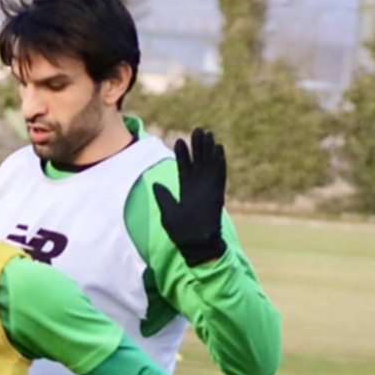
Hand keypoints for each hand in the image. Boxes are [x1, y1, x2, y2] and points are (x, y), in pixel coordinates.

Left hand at [153, 128, 227, 266]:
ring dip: (209, 150)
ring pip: (209, 164)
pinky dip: (219, 161)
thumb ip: (163, 197)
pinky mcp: (217, 193)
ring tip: (208, 133)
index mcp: (186, 190)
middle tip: (198, 130)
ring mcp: (208, 189)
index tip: (179, 140)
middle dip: (198, 147)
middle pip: (199, 162)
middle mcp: (198, 187)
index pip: (184, 168)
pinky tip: (219, 148)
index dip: (183, 154)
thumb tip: (155, 183)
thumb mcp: (167, 212)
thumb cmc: (180, 232)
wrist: (195, 245)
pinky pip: (219, 174)